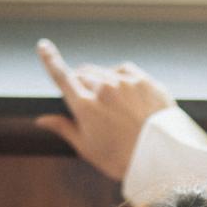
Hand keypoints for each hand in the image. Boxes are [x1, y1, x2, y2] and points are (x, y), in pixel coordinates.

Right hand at [35, 38, 176, 181]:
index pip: (61, 76)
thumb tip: (42, 120)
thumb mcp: (88, 148)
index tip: (43, 46)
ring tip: (111, 105)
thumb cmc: (122, 159)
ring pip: (103, 72)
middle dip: (80, 82)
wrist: (164, 159)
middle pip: (82, 74)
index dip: (50, 60)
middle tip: (88, 102)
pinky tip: (124, 92)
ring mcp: (125, 82)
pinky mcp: (144, 80)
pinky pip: (124, 70)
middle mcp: (104, 88)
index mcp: (85, 106)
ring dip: (100, 81)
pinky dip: (119, 77)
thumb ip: (64, 128)